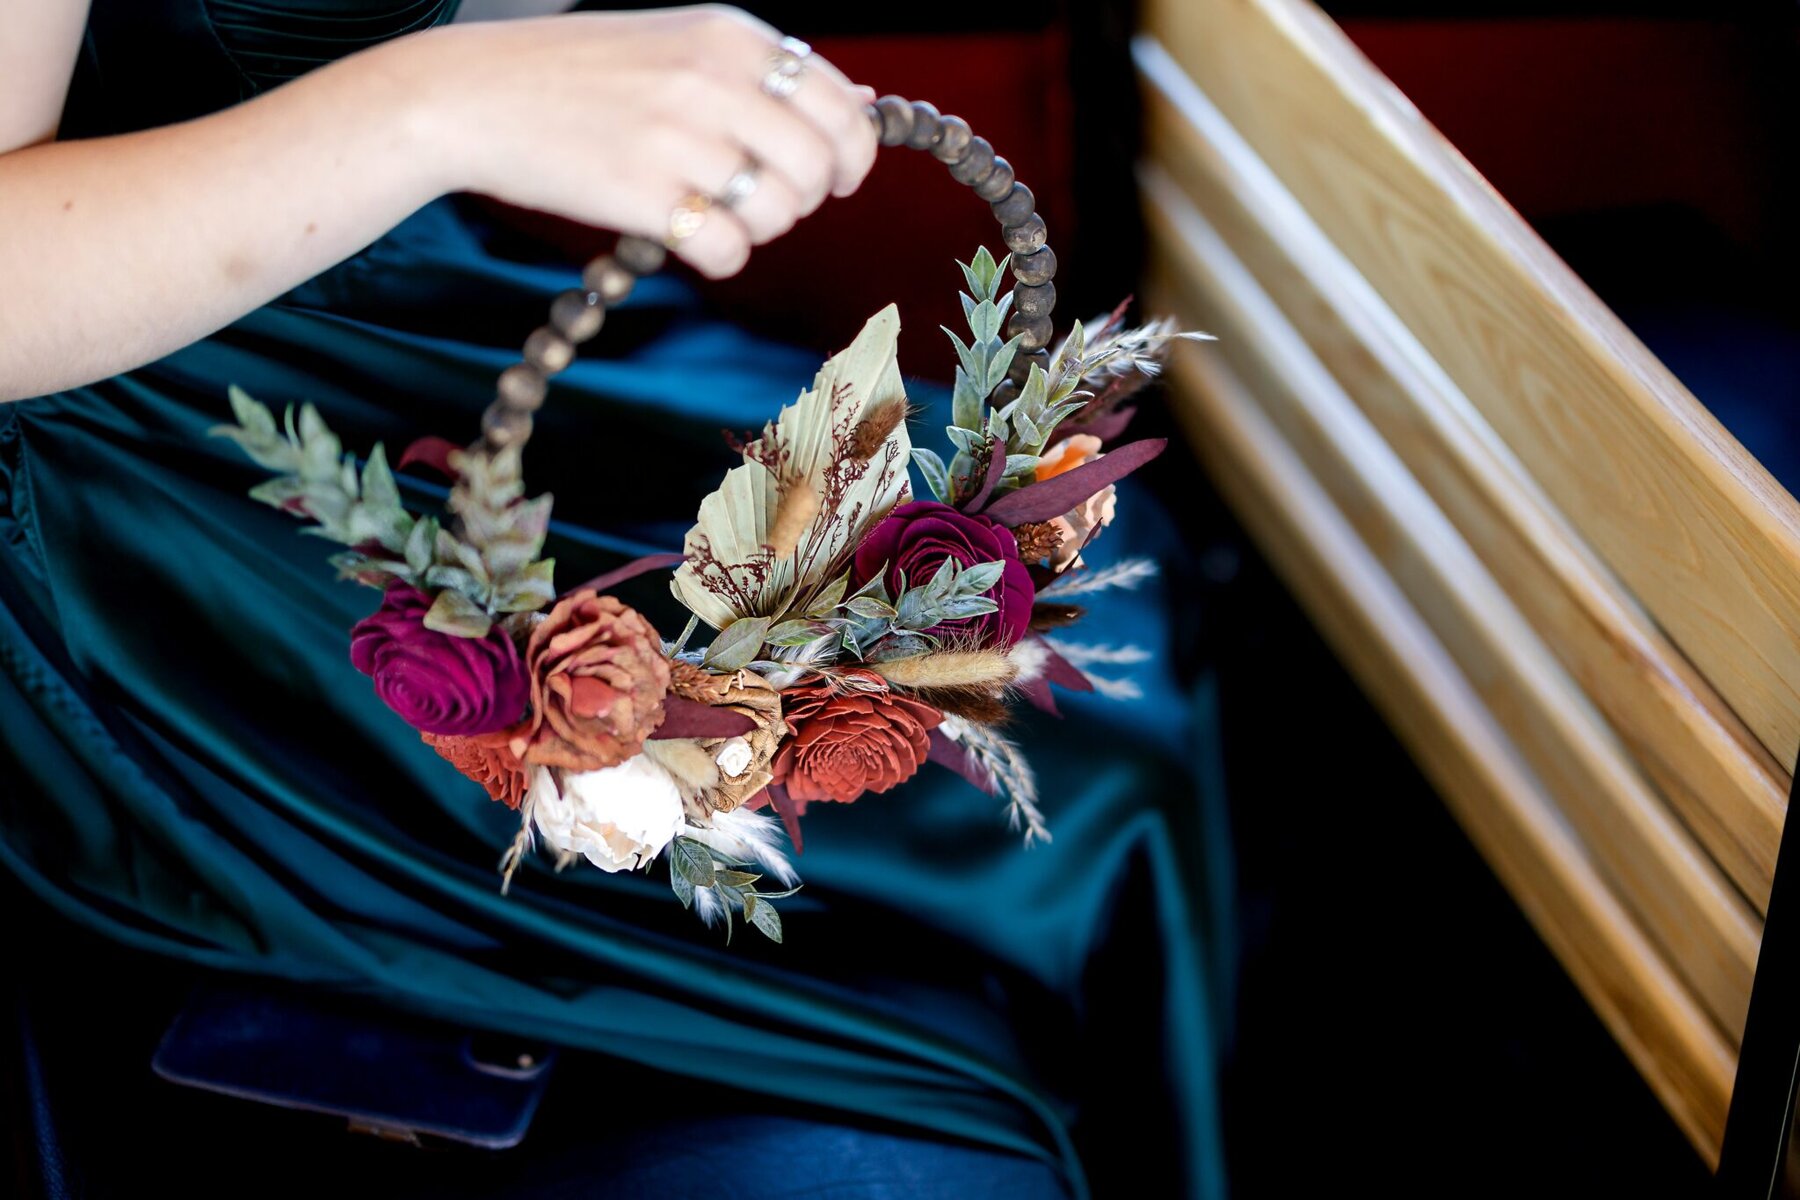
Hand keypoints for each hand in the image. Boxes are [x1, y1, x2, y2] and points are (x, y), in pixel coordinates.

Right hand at [401, 5, 877, 277]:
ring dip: (756, 228)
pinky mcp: (645, 195)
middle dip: (801, 199)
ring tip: (710, 212)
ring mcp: (680, 137)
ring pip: (779, 213)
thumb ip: (764, 76)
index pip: (842, 106)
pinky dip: (719, 258)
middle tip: (756, 201)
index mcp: (731, 35)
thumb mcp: (680, 43)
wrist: (473, 94)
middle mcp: (714, 79)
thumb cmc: (580, 74)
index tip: (832, 177)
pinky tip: (685, 238)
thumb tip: (863, 107)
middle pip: (818, 167)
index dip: (850, 155)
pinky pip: (729, 251)